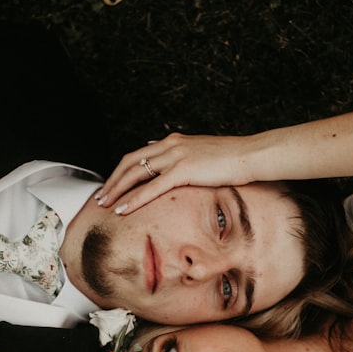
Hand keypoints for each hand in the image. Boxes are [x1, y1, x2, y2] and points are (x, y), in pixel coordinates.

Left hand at [96, 131, 259, 213]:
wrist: (252, 156)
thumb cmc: (234, 160)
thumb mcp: (205, 158)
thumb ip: (187, 162)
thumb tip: (175, 170)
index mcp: (175, 142)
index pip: (139, 155)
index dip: (122, 171)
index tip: (112, 185)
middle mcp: (171, 145)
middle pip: (130, 162)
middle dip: (112, 180)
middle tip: (100, 197)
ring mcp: (176, 156)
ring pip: (136, 173)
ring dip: (117, 189)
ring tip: (104, 204)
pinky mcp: (184, 170)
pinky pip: (152, 187)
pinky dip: (134, 199)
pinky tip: (123, 209)